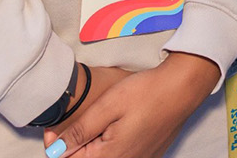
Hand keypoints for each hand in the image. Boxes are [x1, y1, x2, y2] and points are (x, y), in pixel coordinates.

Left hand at [46, 52, 219, 157]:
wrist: (184, 86)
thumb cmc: (147, 92)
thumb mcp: (107, 106)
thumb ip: (80, 131)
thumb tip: (55, 151)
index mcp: (111, 156)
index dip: (57, 146)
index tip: (53, 129)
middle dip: (75, 145)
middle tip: (75, 121)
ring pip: (104, 156)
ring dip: (93, 143)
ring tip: (97, 120)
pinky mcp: (148, 153)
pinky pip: (121, 154)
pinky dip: (110, 143)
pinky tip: (115, 124)